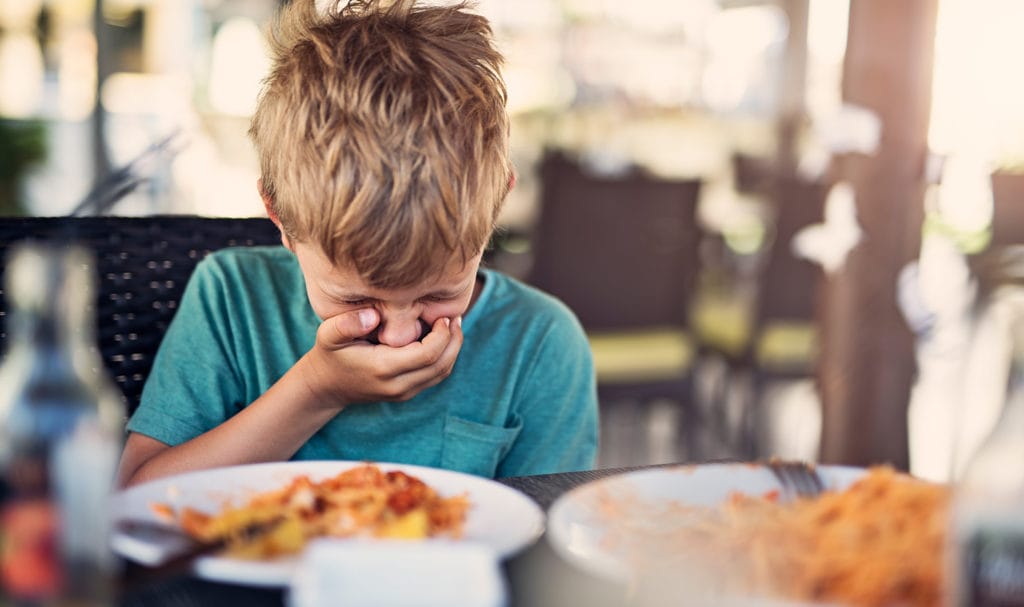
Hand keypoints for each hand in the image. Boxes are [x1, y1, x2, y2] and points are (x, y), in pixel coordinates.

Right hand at [299, 308, 463, 406]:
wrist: (327, 386)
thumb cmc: (330, 354)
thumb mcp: (328, 334)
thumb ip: (347, 323)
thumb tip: (374, 316)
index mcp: (383, 369)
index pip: (428, 354)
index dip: (442, 334)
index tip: (442, 315)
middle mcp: (397, 385)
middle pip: (441, 365)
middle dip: (454, 340)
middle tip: (455, 317)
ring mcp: (403, 392)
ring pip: (442, 373)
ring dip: (452, 349)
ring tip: (452, 325)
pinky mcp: (407, 393)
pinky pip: (435, 376)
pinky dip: (445, 357)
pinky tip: (442, 338)